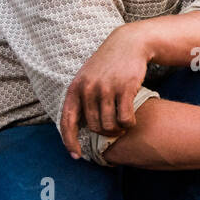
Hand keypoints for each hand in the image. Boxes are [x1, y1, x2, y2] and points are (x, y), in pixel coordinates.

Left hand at [60, 23, 150, 158]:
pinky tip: (132, 120)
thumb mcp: (88, 77)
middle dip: (105, 133)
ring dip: (119, 129)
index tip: (76, 155)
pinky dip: (129, 124)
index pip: (67, 121)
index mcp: (75, 88)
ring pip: (110, 125)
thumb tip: (79, 127)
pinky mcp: (125, 89)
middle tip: (114, 130)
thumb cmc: (109, 64)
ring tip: (123, 125)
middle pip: (94, 127)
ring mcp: (107, 88)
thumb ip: (82, 98)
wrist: (129, 44)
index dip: (70, 141)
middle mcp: (88, 89)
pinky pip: (125, 118)